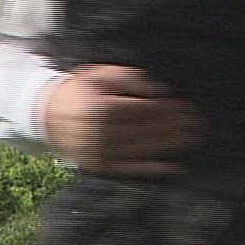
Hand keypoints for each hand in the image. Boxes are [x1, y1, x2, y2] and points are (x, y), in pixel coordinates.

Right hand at [40, 65, 200, 175]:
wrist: (47, 115)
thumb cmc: (79, 90)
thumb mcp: (100, 75)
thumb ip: (129, 79)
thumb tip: (160, 91)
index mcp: (101, 109)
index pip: (142, 111)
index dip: (167, 110)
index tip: (186, 107)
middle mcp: (100, 134)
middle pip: (145, 130)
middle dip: (174, 126)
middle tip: (197, 123)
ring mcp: (99, 153)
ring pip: (141, 150)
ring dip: (169, 145)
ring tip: (190, 138)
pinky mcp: (98, 167)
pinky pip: (129, 169)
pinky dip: (152, 169)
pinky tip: (172, 167)